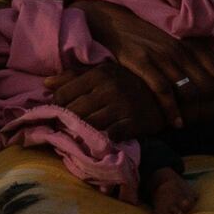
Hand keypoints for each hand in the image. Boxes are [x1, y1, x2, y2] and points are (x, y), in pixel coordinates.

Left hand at [48, 59, 181, 139]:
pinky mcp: (133, 123)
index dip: (56, 106)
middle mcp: (109, 88)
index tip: (58, 113)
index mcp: (99, 73)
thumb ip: (73, 77)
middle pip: (73, 111)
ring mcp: (122, 106)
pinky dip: (101, 140)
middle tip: (65, 127)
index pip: (63, 94)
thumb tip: (46, 83)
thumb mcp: (103, 73)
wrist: (166, 95)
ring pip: (89, 125)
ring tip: (79, 134)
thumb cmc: (128, 83)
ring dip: (82, 132)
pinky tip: (99, 140)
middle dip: (66, 122)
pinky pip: (108, 136)